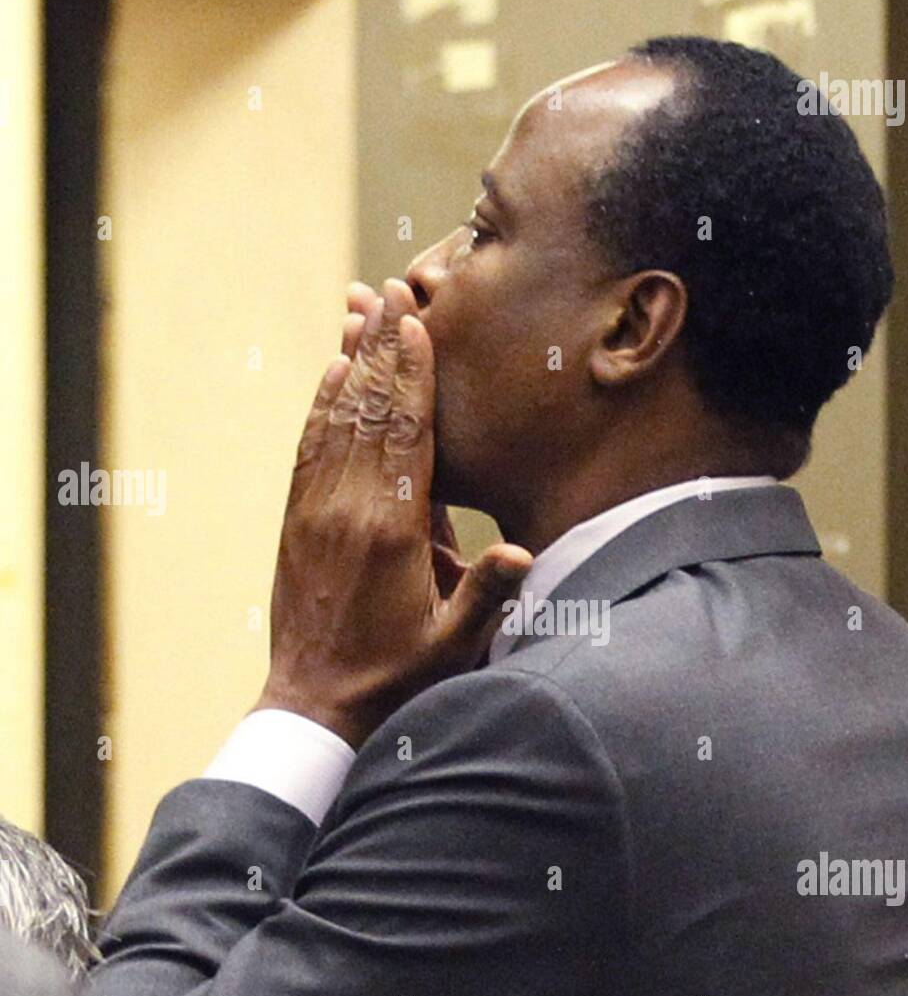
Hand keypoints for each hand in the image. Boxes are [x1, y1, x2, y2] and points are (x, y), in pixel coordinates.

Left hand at [255, 278, 531, 749]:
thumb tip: (523, 551)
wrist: (315, 705)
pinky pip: (310, 447)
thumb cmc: (394, 677)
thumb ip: (487, 595)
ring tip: (362, 308)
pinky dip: (322, 404)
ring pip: (334, 419)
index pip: (406, 434)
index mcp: (391, 531)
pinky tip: (332, 372)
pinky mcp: (297, 520)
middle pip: (368, 410)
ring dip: (350, 361)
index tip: (418, 321)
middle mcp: (347, 509)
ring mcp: (316, 511)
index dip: (413, 375)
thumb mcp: (452, 645)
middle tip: (393, 289)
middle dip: (383, 347)